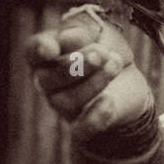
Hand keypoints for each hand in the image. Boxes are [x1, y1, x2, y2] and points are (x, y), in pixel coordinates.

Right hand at [25, 9, 153, 147]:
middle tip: (101, 53)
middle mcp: (48, 83)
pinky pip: (80, 131)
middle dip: (77, 65)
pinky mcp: (84, 126)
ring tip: (115, 63)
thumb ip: (80, 32)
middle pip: (50, 79)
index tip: (51, 48)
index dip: (39, 50)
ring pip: (69, 101)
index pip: (33, 52)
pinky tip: (109, 102)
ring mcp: (63, 106)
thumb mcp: (98, 32)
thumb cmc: (106, 50)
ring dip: (96, 81)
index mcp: (46, 56)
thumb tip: (66, 38)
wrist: (130, 79)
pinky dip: (94, 119)